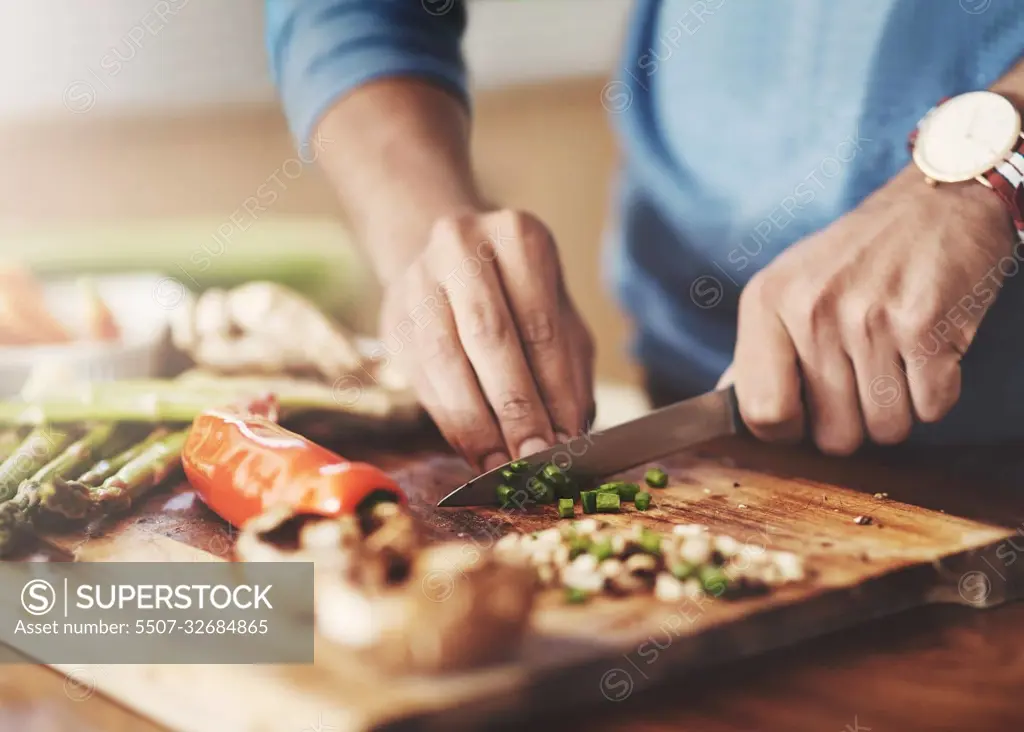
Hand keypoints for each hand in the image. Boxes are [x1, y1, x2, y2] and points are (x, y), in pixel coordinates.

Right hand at [377, 209, 595, 468]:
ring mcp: (419, 279)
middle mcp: (462, 247)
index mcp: (518, 237)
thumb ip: (566, 372)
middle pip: (489, 338)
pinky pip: (420, 377)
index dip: (552, 391)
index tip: (565, 442)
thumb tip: (567, 436)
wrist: (452, 262)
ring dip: (476, 422)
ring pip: (445, 359)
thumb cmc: (520, 298)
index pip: (540, 326)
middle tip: (533, 458)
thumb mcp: (558, 319)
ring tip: (502, 464)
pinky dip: (449, 420)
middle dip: (514, 408)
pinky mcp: (392, 317)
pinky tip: (473, 450)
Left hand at [732, 168, 1016, 453]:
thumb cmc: (857, 257)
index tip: (806, 416)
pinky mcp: (925, 324)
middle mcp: (811, 310)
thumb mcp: (787, 287)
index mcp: (766, 302)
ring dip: (898, 410)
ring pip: (886, 429)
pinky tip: (926, 351)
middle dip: (854, 424)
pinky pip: (932, 408)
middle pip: (833, 436)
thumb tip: (724, 402)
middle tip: (863, 379)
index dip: (788, 431)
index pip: (761, 413)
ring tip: (896, 360)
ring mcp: (868, 317)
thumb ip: (757, 350)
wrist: (936, 201)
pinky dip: (936, 393)